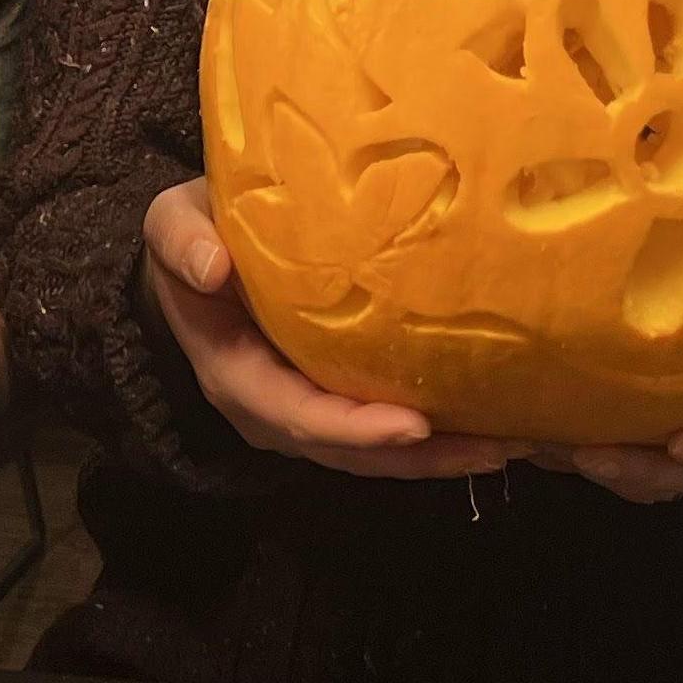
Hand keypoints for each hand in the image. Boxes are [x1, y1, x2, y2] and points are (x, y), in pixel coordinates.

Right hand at [143, 178, 534, 479]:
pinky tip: (489, 424)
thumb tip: (212, 267)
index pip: (296, 416)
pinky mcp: (335, 397)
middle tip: (494, 447)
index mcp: (234, 374)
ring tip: (510, 445)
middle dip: (420, 457)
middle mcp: (272, 410)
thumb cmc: (194, 237)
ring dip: (440, 456)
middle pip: (349, 451)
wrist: (195, 256)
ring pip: (374, 454)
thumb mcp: (172, 224)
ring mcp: (304, 411)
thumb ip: (181, 241)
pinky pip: (383, 429)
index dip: (353, 428)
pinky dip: (435, 435)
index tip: (412, 426)